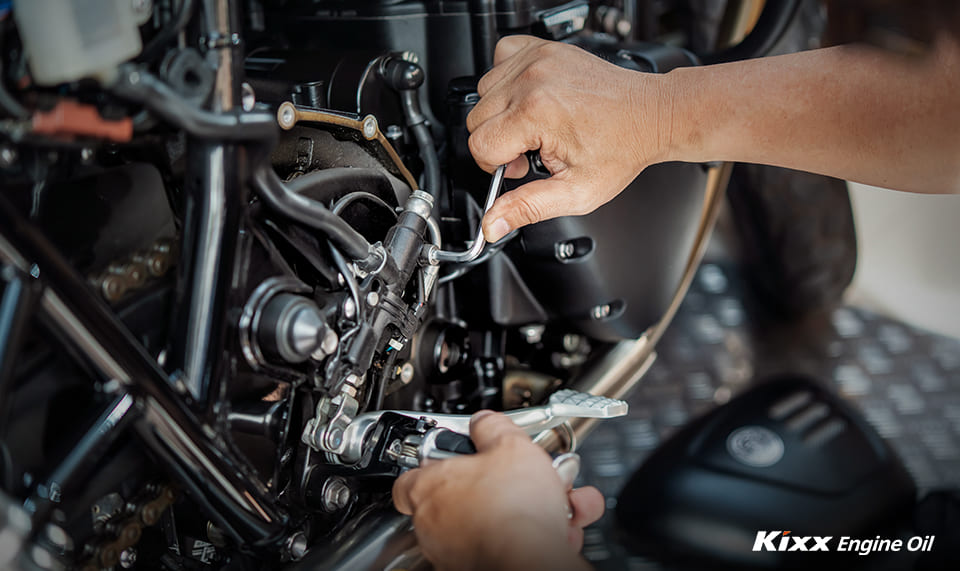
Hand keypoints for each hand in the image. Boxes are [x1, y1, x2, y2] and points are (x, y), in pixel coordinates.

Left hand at [392, 411, 603, 569]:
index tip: (460, 457)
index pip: (412, 476)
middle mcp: (436, 524)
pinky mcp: (484, 567)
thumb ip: (492, 427)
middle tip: (528, 476)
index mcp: (431, 487)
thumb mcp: (509, 445)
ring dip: (533, 508)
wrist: (531, 559)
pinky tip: (566, 526)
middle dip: (507, 484)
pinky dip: (541, 534)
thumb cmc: (511, 508)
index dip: (438, 461)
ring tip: (562, 500)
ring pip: (498, 520)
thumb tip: (485, 421)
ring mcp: (458, 551)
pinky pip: (513, 544)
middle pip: (469, 495)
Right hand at [467, 35, 670, 241]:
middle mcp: (532, 80)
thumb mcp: (575, 192)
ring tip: (534, 125)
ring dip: (501, 113)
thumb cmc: (622, 149)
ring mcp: (536, 60)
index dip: (498, 165)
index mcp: (536, 113)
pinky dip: (506, 80)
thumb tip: (493, 224)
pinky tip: (528, 97)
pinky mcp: (542, 48)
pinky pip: (500, 58)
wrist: (650, 115)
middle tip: (532, 149)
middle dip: (498, 141)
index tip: (523, 167)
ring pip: (483, 92)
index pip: (480, 145)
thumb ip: (527, 208)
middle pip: (476, 119)